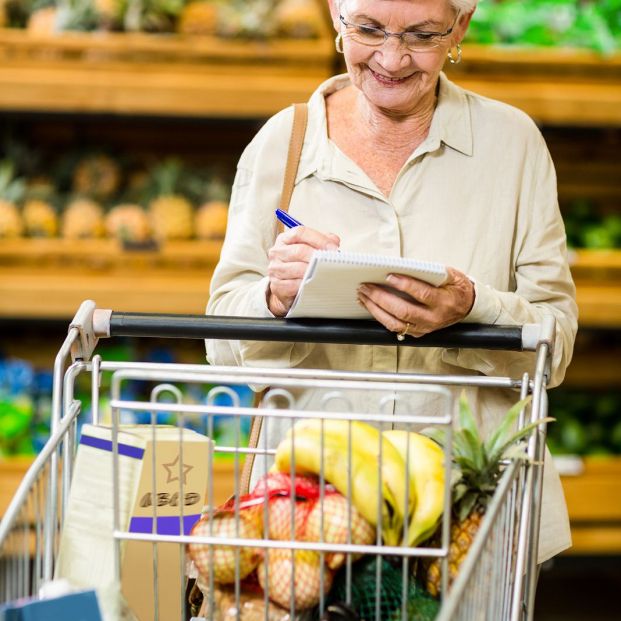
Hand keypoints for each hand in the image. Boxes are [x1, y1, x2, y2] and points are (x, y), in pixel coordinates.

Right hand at [267, 226, 339, 315]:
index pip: (300, 233)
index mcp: (285, 238)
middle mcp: (277, 252)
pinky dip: (306, 285)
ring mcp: (275, 268)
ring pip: (297, 268)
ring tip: (325, 273)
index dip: (319, 239)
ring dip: (313, 271)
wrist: (287, 284)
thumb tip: (334, 243)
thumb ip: (323, 241)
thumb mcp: (310, 248)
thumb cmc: (300, 263)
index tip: (333, 248)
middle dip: (318, 257)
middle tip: (331, 262)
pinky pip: (293, 285)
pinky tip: (314, 284)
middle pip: (299, 250)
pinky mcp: (276, 284)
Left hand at [356, 267, 474, 337]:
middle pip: (403, 311)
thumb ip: (432, 271)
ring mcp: (424, 328)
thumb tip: (405, 266)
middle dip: (381, 298)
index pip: (422, 294)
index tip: (389, 276)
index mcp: (444, 302)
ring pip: (395, 322)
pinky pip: (395, 327)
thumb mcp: (452, 275)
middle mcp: (433, 318)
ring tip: (363, 296)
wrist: (467, 307)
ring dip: (375, 309)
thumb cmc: (456, 289)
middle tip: (366, 287)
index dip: (405, 285)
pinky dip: (380, 316)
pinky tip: (370, 305)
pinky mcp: (417, 333)